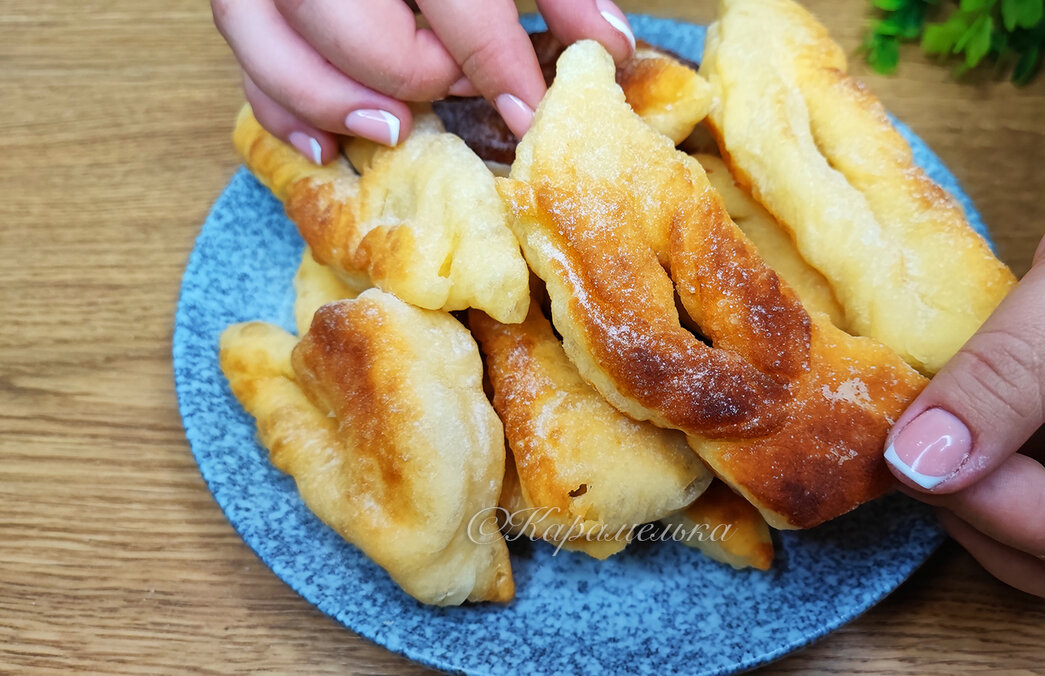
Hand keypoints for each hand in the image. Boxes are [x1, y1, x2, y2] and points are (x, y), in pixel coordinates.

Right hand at [211, 0, 636, 162]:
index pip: (456, 1)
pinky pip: (240, 53)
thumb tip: (607, 47)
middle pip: (353, 27)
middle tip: (451, 86)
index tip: (525, 114)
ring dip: (334, 101)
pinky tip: (325, 145)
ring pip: (273, 41)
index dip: (495, 65)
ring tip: (392, 129)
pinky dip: (278, 108)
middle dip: (411, 75)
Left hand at [883, 0, 1044, 610]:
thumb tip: (923, 465)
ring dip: (969, 487)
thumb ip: (1017, 375)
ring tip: (911, 431)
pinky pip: (1024, 452)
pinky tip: (932, 404)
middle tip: (909, 460)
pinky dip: (973, 441)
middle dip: (982, 522)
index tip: (912, 456)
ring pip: (1040, 514)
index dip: (993, 510)